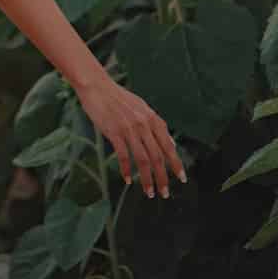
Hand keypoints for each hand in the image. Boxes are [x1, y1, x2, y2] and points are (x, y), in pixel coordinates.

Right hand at [73, 76, 184, 198]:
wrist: (96, 85)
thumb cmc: (118, 97)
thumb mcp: (142, 107)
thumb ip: (156, 125)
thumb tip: (172, 143)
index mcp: (152, 118)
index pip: (168, 146)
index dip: (176, 164)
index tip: (181, 178)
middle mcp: (144, 124)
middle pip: (157, 156)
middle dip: (163, 177)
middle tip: (165, 193)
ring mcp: (129, 128)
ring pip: (143, 159)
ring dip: (147, 179)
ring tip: (149, 192)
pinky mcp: (114, 131)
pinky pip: (123, 156)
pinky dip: (126, 170)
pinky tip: (128, 180)